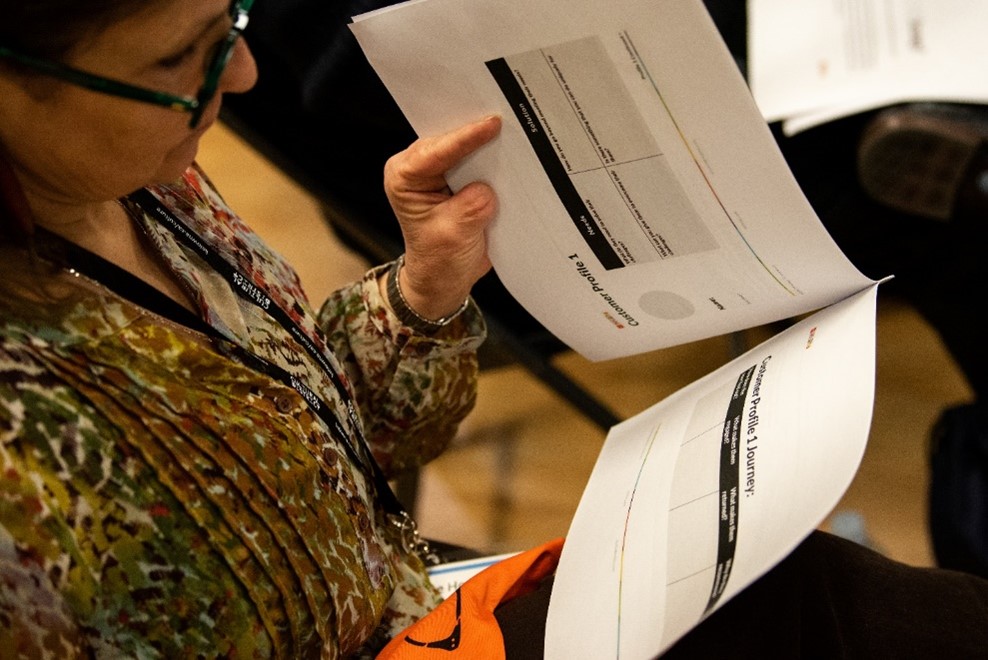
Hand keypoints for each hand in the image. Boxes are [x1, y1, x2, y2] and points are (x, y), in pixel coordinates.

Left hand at [383, 115, 500, 319]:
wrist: (445, 279)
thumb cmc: (439, 261)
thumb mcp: (454, 235)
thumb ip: (472, 207)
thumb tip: (489, 187)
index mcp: (404, 178)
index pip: (437, 151)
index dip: (465, 138)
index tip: (491, 124)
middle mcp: (418, 168)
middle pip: (451, 140)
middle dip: (476, 131)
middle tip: (506, 116)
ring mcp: (440, 171)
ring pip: (466, 146)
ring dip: (489, 142)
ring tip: (514, 130)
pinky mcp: (460, 177)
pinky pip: (479, 160)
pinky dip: (495, 157)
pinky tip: (513, 153)